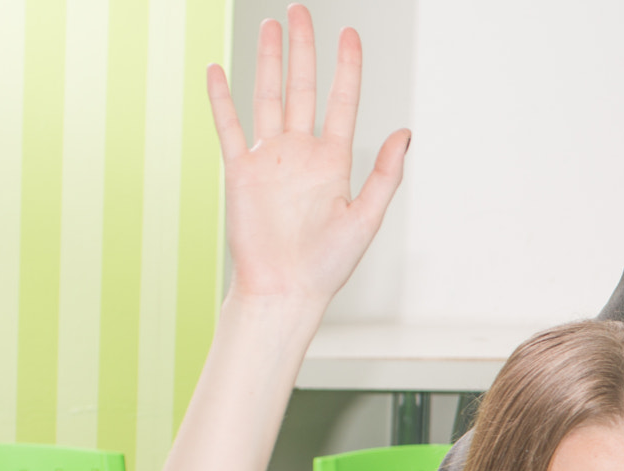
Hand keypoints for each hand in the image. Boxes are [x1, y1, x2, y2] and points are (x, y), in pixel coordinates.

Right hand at [208, 6, 408, 304]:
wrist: (286, 289)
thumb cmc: (329, 263)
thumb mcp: (365, 217)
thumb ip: (384, 174)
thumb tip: (404, 132)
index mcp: (334, 161)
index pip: (341, 101)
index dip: (346, 67)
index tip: (349, 34)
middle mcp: (301, 153)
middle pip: (303, 88)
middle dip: (304, 50)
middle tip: (302, 11)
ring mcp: (270, 158)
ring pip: (268, 97)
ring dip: (270, 61)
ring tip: (272, 25)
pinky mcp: (240, 170)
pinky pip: (229, 126)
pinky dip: (222, 98)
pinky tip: (218, 69)